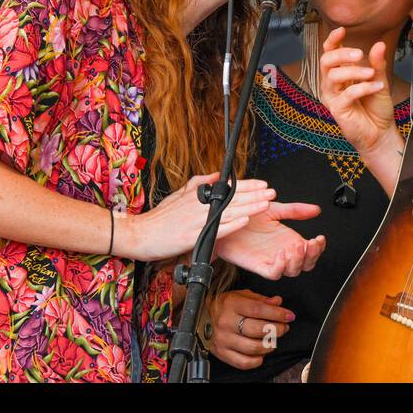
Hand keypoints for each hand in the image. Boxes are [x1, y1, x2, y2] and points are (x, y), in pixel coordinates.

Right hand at [123, 174, 274, 261]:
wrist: (140, 235)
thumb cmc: (160, 217)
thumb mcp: (179, 195)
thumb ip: (200, 183)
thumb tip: (218, 176)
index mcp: (197, 196)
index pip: (227, 189)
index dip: (247, 186)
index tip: (263, 183)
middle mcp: (199, 206)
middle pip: (232, 199)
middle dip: (255, 195)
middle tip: (272, 192)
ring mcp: (196, 221)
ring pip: (228, 213)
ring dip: (249, 207)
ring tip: (265, 204)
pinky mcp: (192, 236)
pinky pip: (216, 230)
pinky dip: (231, 226)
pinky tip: (244, 222)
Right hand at [207, 289, 294, 369]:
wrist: (199, 316)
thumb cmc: (222, 305)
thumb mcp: (240, 295)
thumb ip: (260, 299)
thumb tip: (277, 302)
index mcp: (232, 304)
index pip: (259, 310)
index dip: (277, 314)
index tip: (289, 316)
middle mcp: (226, 322)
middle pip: (257, 330)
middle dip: (277, 329)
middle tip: (284, 327)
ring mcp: (223, 339)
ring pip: (252, 348)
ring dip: (269, 345)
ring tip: (273, 340)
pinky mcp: (221, 353)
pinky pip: (242, 362)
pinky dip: (256, 360)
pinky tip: (261, 354)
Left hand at [216, 199, 326, 278]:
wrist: (227, 219)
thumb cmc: (248, 216)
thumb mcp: (275, 209)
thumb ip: (295, 210)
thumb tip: (315, 209)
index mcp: (289, 240)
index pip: (310, 251)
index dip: (318, 248)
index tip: (319, 238)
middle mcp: (283, 252)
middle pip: (305, 264)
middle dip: (311, 256)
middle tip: (310, 244)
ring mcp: (272, 260)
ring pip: (291, 271)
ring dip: (297, 260)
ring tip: (296, 247)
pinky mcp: (258, 265)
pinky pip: (273, 272)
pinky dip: (280, 265)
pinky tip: (282, 253)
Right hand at [319, 26, 398, 155]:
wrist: (381, 133)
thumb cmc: (376, 107)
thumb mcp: (380, 81)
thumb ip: (377, 64)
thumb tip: (379, 44)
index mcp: (340, 74)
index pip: (329, 53)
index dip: (332, 40)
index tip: (341, 30)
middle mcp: (332, 84)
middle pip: (326, 61)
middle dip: (341, 54)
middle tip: (360, 54)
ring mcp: (333, 97)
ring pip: (333, 76)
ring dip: (354, 71)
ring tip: (372, 74)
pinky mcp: (337, 110)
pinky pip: (347, 94)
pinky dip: (364, 88)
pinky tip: (378, 87)